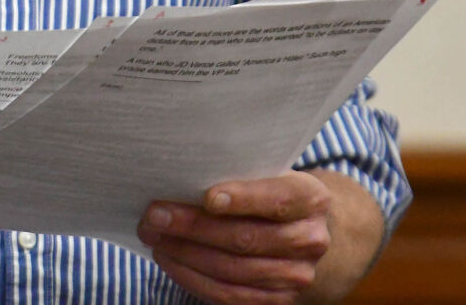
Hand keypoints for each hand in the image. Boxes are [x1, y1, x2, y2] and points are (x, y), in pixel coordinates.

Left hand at [137, 171, 334, 303]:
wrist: (305, 232)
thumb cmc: (272, 194)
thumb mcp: (270, 174)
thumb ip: (241, 174)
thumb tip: (181, 174)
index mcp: (312, 199)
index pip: (278, 199)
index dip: (244, 199)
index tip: (207, 196)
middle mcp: (310, 240)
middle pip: (246, 238)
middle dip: (193, 227)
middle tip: (154, 215)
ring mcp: (296, 276)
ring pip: (232, 270)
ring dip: (185, 254)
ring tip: (154, 236)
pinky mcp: (277, 301)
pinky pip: (228, 295)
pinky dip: (192, 278)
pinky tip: (169, 260)